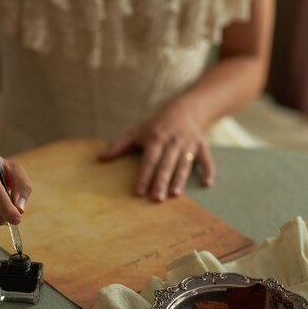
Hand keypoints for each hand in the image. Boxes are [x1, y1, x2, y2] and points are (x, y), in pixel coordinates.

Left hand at [98, 100, 215, 200]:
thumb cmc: (157, 124)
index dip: (143, 175)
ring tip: (174, 194)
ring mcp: (188, 144)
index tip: (138, 191)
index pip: (149, 160)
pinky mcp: (201, 146)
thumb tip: (99, 158)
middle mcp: (172, 142)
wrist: (186, 109)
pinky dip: (208, 171)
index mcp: (155, 138)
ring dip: (179, 179)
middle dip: (161, 181)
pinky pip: (206, 160)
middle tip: (156, 198)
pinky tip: (207, 184)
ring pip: (184, 164)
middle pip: (166, 164)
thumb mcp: (137, 131)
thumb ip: (119, 145)